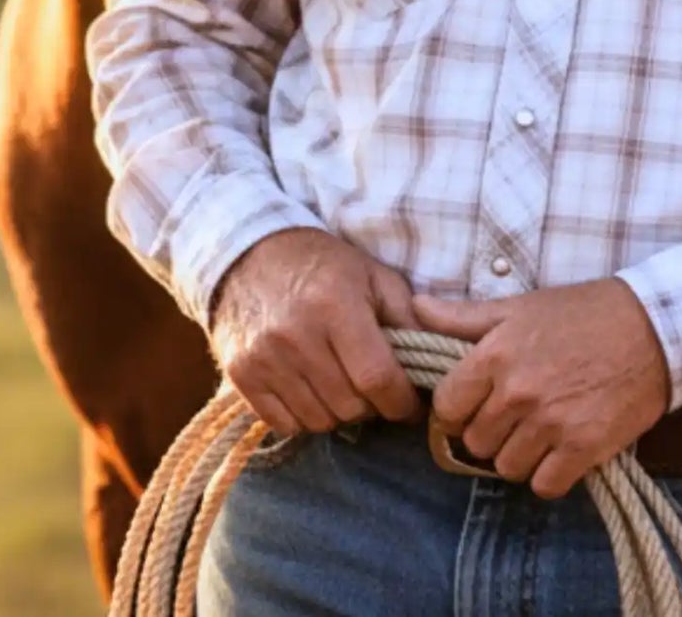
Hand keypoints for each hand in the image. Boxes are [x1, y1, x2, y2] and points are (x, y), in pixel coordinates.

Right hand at [208, 228, 422, 435]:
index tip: (408, 401)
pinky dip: (303, 416)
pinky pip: (285, 425)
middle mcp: (297, 335)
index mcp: (335, 306)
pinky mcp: (241, 375)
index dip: (401, 401)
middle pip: (350, 406)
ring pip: (320, 421)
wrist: (247, 255)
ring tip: (339, 383)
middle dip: (370, 404)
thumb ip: (407, 316)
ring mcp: (264, 358)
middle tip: (369, 385)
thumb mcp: (371, 275)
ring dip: (337, 411)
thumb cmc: (321, 265)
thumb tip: (440, 358)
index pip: (378, 379)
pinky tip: (308, 388)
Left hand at [415, 278, 671, 498]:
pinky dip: (549, 475)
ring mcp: (551, 424)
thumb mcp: (518, 306)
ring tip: (536, 432)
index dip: (456, 408)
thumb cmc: (580, 313)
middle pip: (475, 441)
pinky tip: (559, 451)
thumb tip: (415, 309)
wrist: (652, 329)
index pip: (447, 406)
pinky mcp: (584, 448)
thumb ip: (462, 316)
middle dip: (487, 431)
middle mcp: (518, 393)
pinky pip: (545, 485)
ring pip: (507, 467)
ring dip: (517, 455)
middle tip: (509, 416)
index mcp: (495, 355)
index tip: (472, 403)